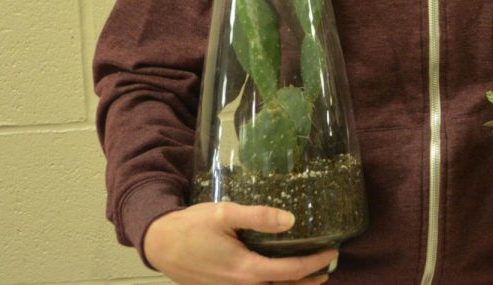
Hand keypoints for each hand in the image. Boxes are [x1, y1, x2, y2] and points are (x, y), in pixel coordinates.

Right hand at [143, 202, 337, 284]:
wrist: (160, 245)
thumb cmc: (192, 227)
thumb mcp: (225, 214)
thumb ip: (258, 216)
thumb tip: (291, 220)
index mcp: (246, 270)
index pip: (291, 271)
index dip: (315, 263)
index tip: (332, 251)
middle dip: (310, 280)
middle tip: (329, 266)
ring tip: (312, 276)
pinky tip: (278, 276)